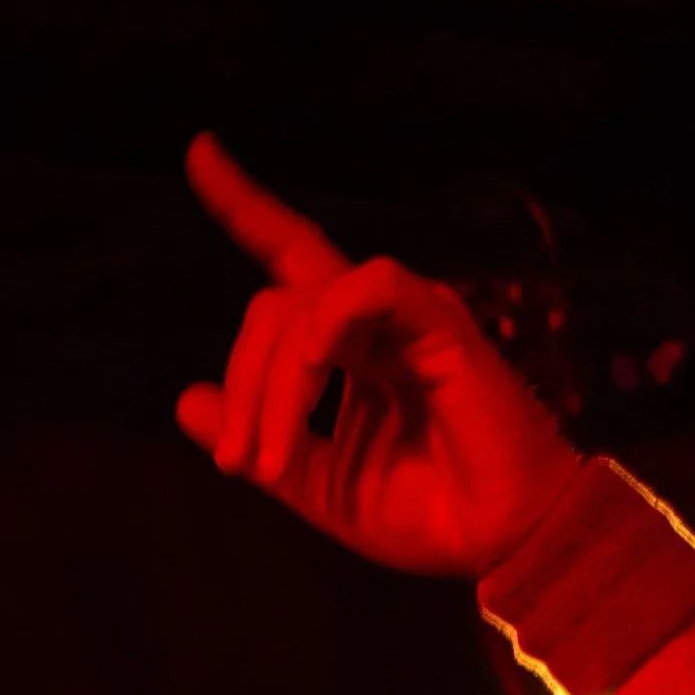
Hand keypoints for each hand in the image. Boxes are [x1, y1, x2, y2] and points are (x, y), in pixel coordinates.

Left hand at [175, 134, 579, 577]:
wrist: (506, 542)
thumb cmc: (431, 516)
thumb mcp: (325, 488)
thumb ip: (264, 445)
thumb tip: (188, 403)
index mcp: (351, 348)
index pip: (290, 263)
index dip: (246, 207)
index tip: (200, 152)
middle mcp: (375, 322)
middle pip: (276, 304)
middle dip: (244, 384)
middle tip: (241, 465)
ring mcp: (409, 317)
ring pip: (308, 304)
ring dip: (277, 385)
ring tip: (273, 460)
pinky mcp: (442, 323)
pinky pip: (374, 285)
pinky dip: (331, 319)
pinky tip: (317, 367)